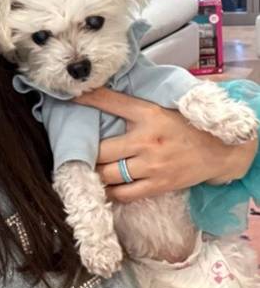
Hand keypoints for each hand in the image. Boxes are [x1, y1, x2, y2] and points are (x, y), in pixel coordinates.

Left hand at [74, 88, 257, 203]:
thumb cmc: (184, 127)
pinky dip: (109, 192)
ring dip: (94, 173)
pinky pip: (124, 194)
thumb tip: (96, 93)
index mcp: (148, 114)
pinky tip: (102, 188)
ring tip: (85, 170)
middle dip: (86, 152)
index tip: (69, 97)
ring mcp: (152, 165)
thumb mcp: (157, 108)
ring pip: (109, 174)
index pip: (112, 102)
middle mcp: (147, 139)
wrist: (218, 151)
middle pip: (102, 150)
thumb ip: (129, 105)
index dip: (88, 99)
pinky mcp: (158, 185)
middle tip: (74, 150)